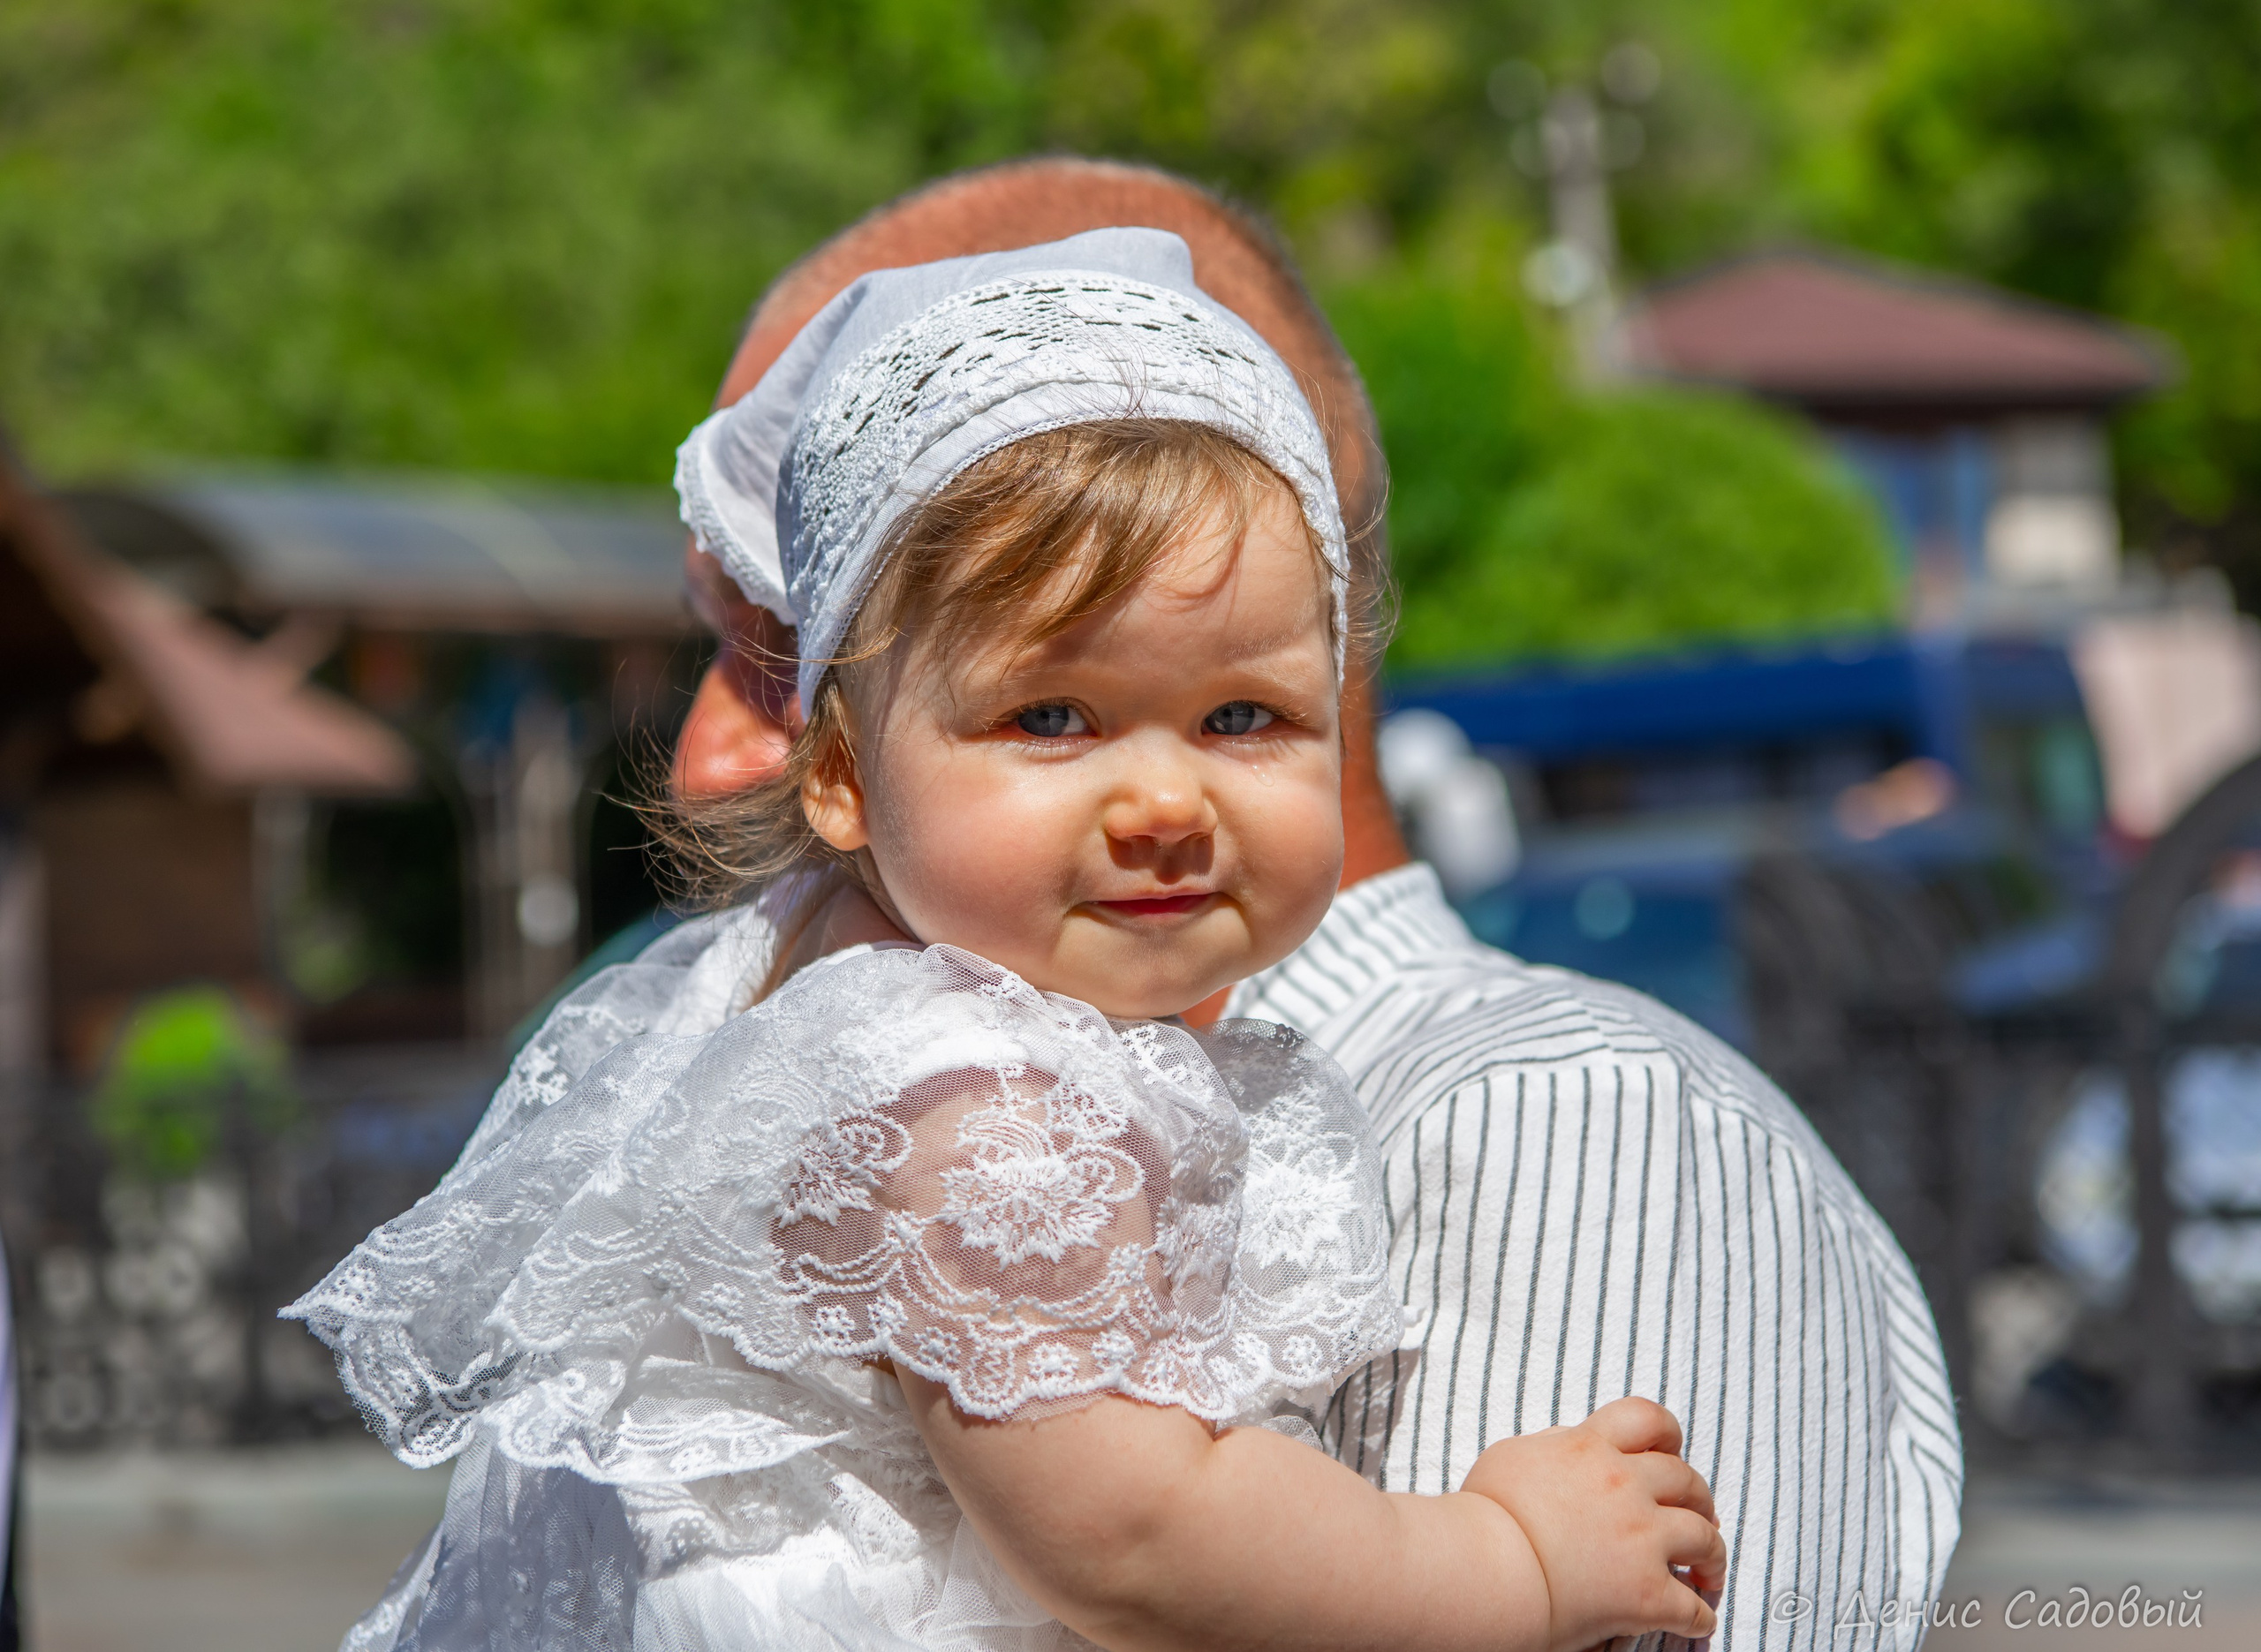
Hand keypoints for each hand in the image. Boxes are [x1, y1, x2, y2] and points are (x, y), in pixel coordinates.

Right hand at [1460, 1396, 1723, 1650]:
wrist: (1482, 1566)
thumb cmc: (1484, 1514)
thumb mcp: (1513, 1456)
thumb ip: (1553, 1445)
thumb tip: (1570, 1446)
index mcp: (1591, 1448)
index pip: (1648, 1419)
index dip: (1669, 1435)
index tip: (1672, 1453)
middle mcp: (1625, 1485)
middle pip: (1687, 1480)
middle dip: (1699, 1500)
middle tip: (1699, 1516)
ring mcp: (1641, 1538)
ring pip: (1705, 1538)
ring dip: (1712, 1555)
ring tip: (1708, 1571)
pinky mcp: (1646, 1593)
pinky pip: (1692, 1607)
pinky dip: (1699, 1615)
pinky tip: (1695, 1620)